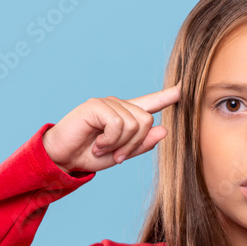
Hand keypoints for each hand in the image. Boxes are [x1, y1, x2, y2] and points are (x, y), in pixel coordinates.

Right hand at [42, 85, 179, 173]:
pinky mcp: (95, 106)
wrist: (63, 158)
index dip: (168, 96)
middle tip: (116, 154)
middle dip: (134, 144)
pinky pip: (118, 124)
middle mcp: (119, 105)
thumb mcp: (121, 154)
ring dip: (120, 144)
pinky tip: (97, 143)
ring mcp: (107, 103)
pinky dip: (110, 140)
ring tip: (103, 148)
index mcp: (127, 115)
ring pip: (134, 124)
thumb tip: (164, 130)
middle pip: (147, 121)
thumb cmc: (90, 155)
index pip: (151, 102)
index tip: (183, 87)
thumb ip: (142, 144)